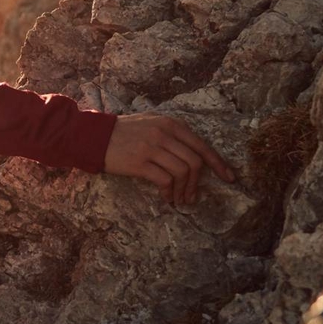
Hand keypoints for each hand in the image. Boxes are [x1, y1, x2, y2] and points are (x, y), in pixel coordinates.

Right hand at [103, 114, 234, 204]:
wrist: (94, 137)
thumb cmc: (124, 132)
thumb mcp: (151, 123)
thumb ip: (173, 135)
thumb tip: (195, 158)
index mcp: (170, 124)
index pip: (201, 145)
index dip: (218, 164)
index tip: (229, 178)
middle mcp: (164, 133)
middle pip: (195, 161)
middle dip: (197, 183)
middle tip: (192, 196)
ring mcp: (152, 147)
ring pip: (182, 172)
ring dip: (184, 190)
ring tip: (180, 199)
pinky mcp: (140, 162)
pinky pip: (165, 180)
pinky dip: (169, 193)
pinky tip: (167, 198)